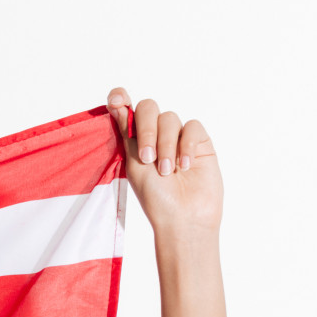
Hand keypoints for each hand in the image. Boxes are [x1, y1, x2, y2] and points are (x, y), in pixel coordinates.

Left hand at [108, 87, 220, 236]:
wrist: (183, 217)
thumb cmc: (156, 198)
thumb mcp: (135, 164)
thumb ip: (128, 133)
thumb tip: (116, 103)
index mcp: (135, 142)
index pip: (127, 111)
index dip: (121, 99)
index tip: (116, 99)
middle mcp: (156, 136)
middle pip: (149, 108)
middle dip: (146, 129)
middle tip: (147, 158)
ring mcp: (178, 138)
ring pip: (170, 118)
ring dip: (165, 144)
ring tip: (166, 171)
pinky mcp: (200, 142)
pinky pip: (192, 127)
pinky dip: (186, 145)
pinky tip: (185, 166)